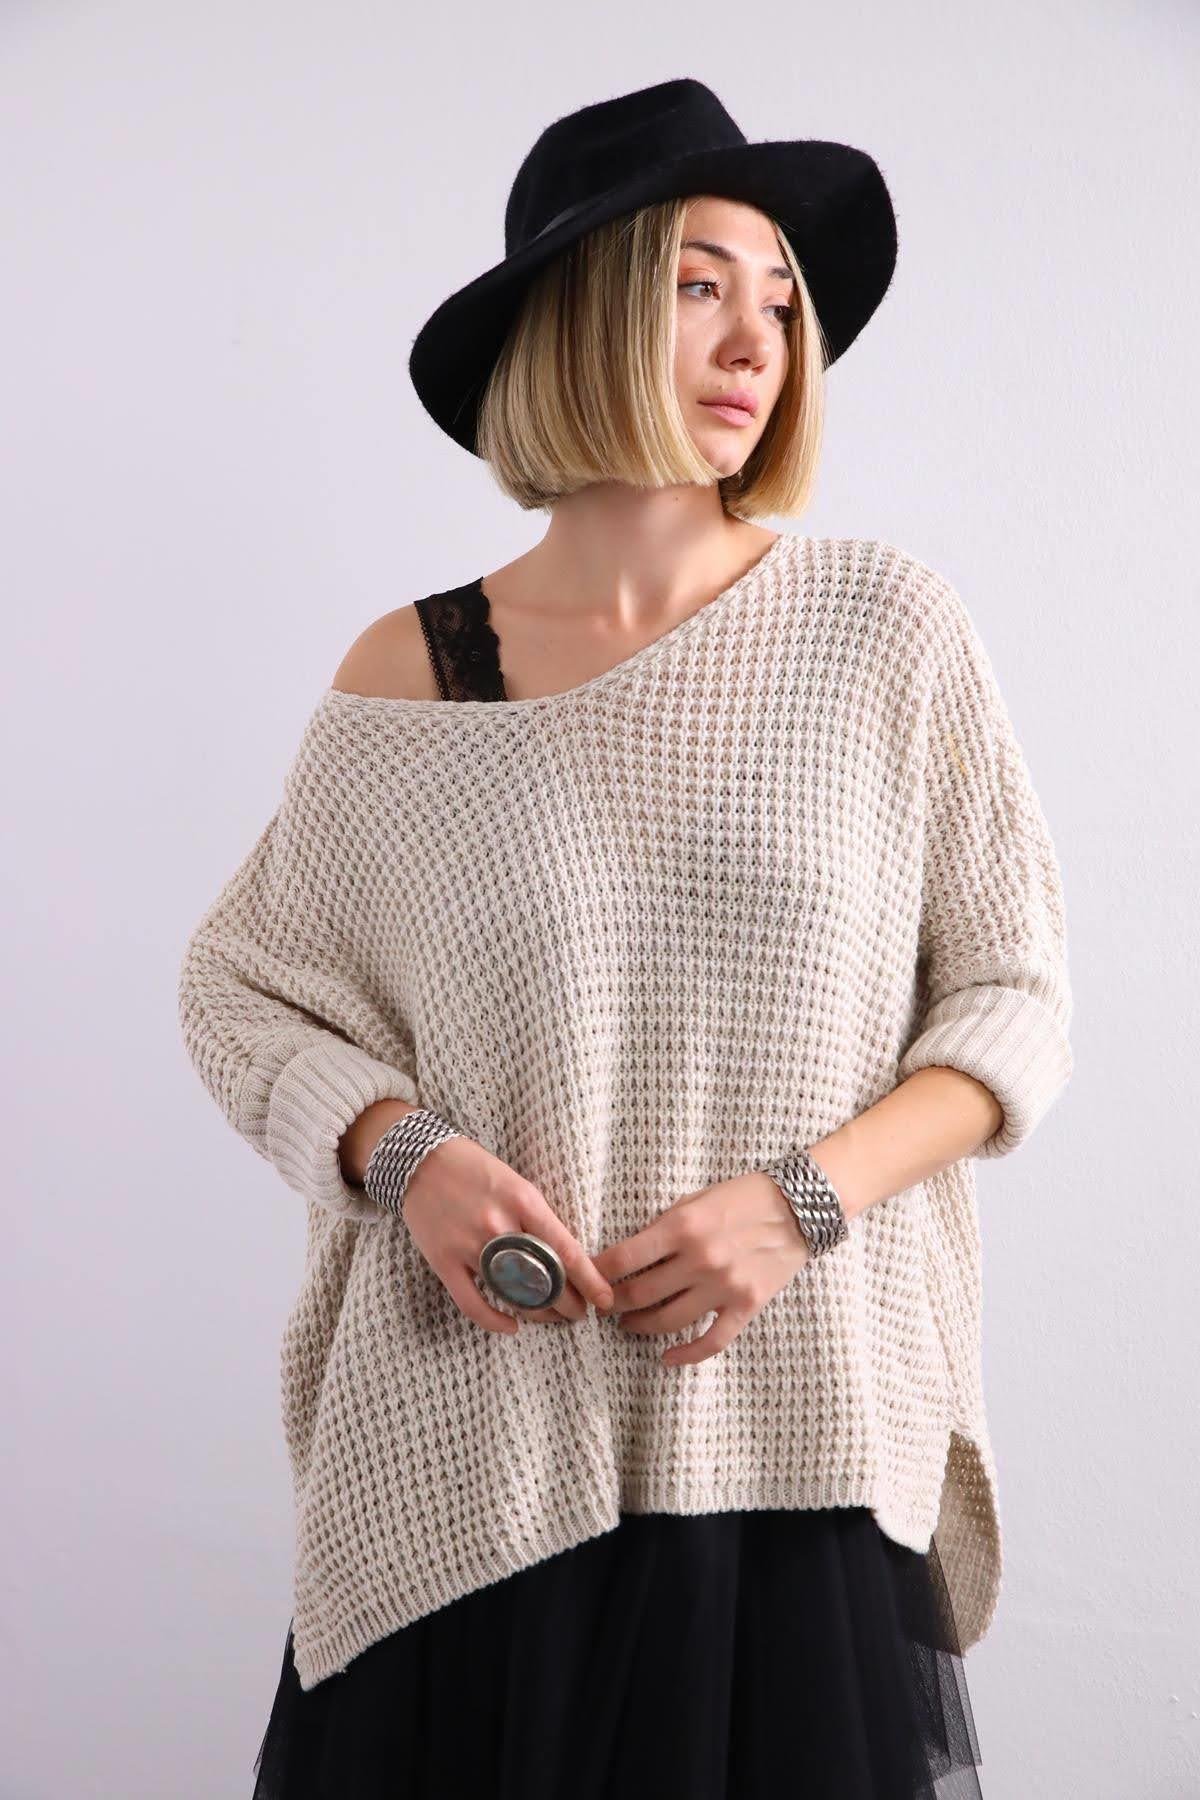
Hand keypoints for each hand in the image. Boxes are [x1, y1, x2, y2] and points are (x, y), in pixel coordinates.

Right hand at [400, 1135, 615, 1333]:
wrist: (420, 1160)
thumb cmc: (475, 1169)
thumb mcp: (517, 1183)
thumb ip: (537, 1218)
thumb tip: (564, 1255)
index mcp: (524, 1201)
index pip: (566, 1250)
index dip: (590, 1281)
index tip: (605, 1300)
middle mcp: (499, 1225)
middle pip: (544, 1279)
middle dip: (569, 1303)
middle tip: (580, 1313)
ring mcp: (469, 1245)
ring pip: (513, 1295)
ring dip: (539, 1313)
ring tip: (553, 1318)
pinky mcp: (444, 1261)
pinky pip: (472, 1303)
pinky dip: (494, 1320)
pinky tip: (512, 1326)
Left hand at [591, 1172, 811, 1366]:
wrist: (800, 1206)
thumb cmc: (744, 1197)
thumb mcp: (696, 1199)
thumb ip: (665, 1226)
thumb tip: (631, 1253)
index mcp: (682, 1227)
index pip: (624, 1257)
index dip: (597, 1272)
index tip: (586, 1279)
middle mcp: (700, 1259)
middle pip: (640, 1293)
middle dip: (614, 1303)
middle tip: (605, 1305)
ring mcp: (724, 1286)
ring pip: (668, 1321)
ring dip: (640, 1326)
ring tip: (628, 1324)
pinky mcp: (746, 1305)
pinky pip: (711, 1341)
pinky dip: (686, 1355)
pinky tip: (667, 1357)